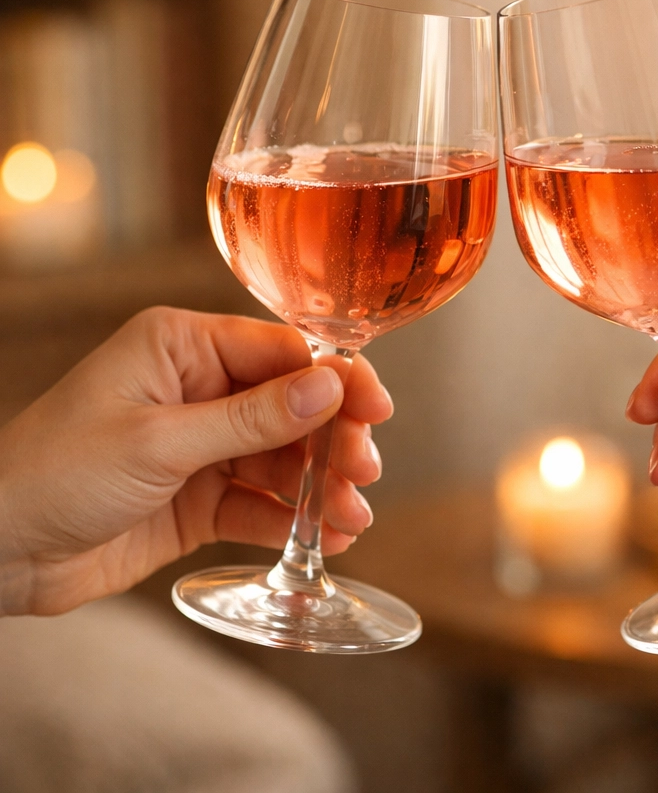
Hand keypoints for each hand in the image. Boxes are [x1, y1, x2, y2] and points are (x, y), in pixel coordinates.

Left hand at [0, 307, 391, 615]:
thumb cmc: (53, 473)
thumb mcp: (159, 441)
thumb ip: (251, 418)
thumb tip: (331, 385)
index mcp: (183, 348)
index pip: (281, 353)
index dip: (335, 380)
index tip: (375, 410)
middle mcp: (199, 389)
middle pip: (292, 406)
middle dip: (331, 440)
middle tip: (363, 473)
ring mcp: (202, 446)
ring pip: (282, 458)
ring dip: (319, 487)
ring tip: (351, 519)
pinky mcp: (199, 497)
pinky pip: (259, 502)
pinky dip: (290, 520)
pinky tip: (322, 538)